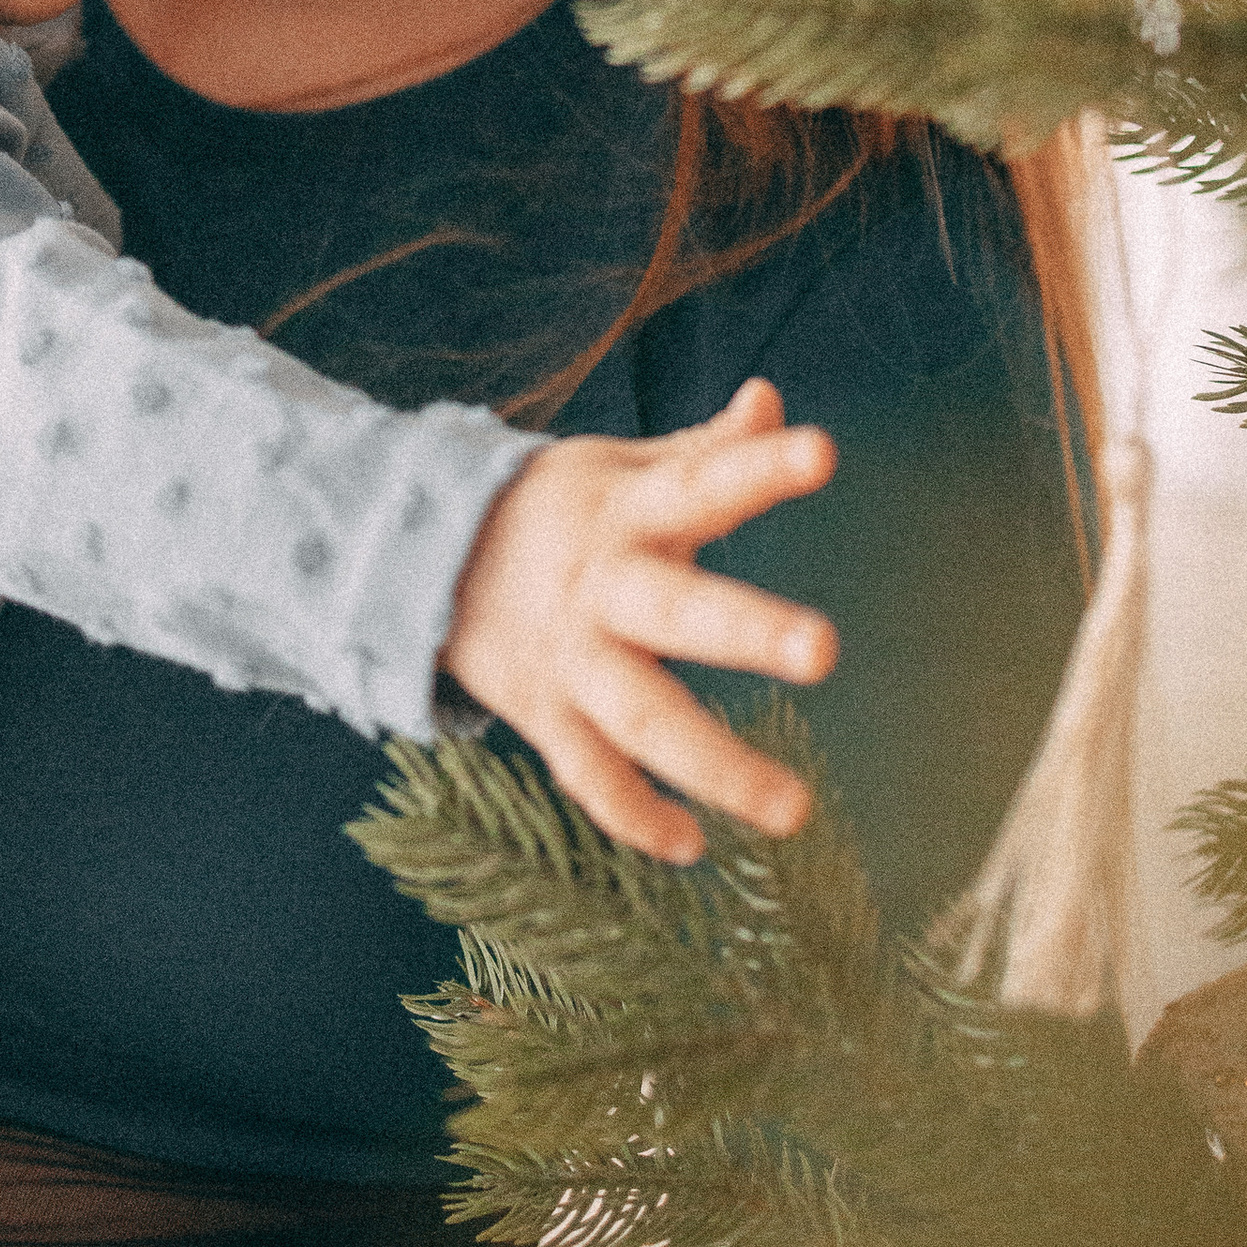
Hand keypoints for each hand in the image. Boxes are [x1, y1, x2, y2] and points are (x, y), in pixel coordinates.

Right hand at [442, 379, 840, 860]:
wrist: (423, 558)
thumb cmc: (559, 509)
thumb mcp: (620, 469)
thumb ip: (704, 449)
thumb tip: (771, 399)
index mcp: (628, 511)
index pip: (701, 481)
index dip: (758, 467)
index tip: (821, 452)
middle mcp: (601, 585)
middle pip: (675, 611)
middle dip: (746, 630)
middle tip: (824, 650)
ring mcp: (570, 657)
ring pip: (641, 718)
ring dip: (715, 765)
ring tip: (794, 810)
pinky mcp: (544, 713)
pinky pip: (589, 776)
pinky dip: (634, 816)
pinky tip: (692, 846)